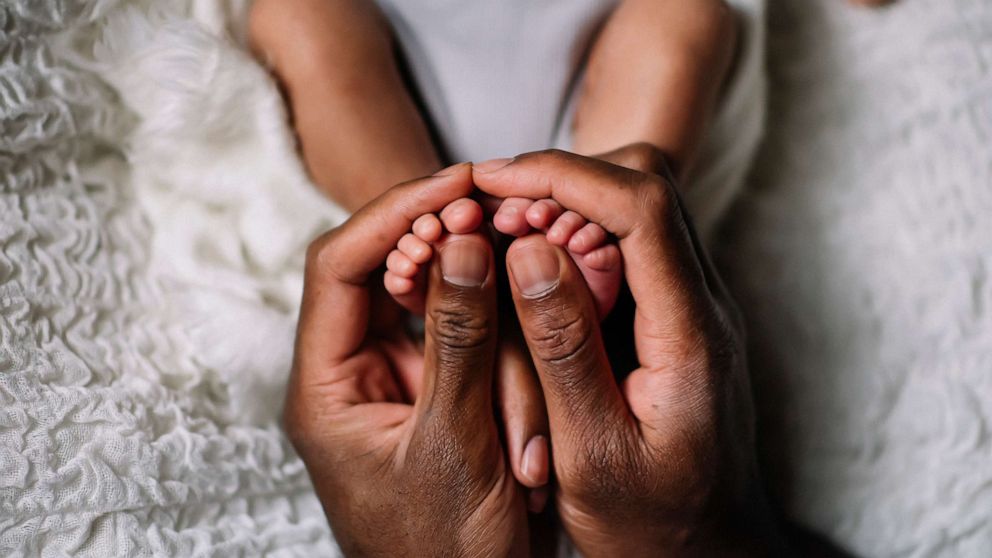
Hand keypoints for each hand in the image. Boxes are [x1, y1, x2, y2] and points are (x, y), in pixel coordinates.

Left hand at [285, 164, 528, 555]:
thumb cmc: (446, 553)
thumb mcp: (454, 445)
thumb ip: (458, 341)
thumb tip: (459, 240)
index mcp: (328, 387)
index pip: (339, 267)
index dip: (394, 213)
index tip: (457, 182)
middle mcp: (356, 375)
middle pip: (390, 273)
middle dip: (448, 247)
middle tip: (503, 212)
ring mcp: (401, 383)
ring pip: (440, 304)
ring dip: (489, 306)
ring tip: (526, 294)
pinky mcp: (442, 394)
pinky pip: (470, 340)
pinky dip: (503, 332)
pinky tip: (534, 320)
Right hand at [473, 149, 784, 556]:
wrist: (708, 556)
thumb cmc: (653, 526)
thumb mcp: (593, 453)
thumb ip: (564, 350)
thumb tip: (533, 252)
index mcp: (690, 336)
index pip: (642, 207)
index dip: (563, 176)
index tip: (493, 178)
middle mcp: (704, 308)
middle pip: (648, 187)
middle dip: (563, 179)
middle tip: (491, 207)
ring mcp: (693, 311)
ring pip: (640, 210)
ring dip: (569, 204)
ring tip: (502, 233)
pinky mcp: (674, 321)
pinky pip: (632, 248)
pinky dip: (577, 237)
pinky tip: (531, 266)